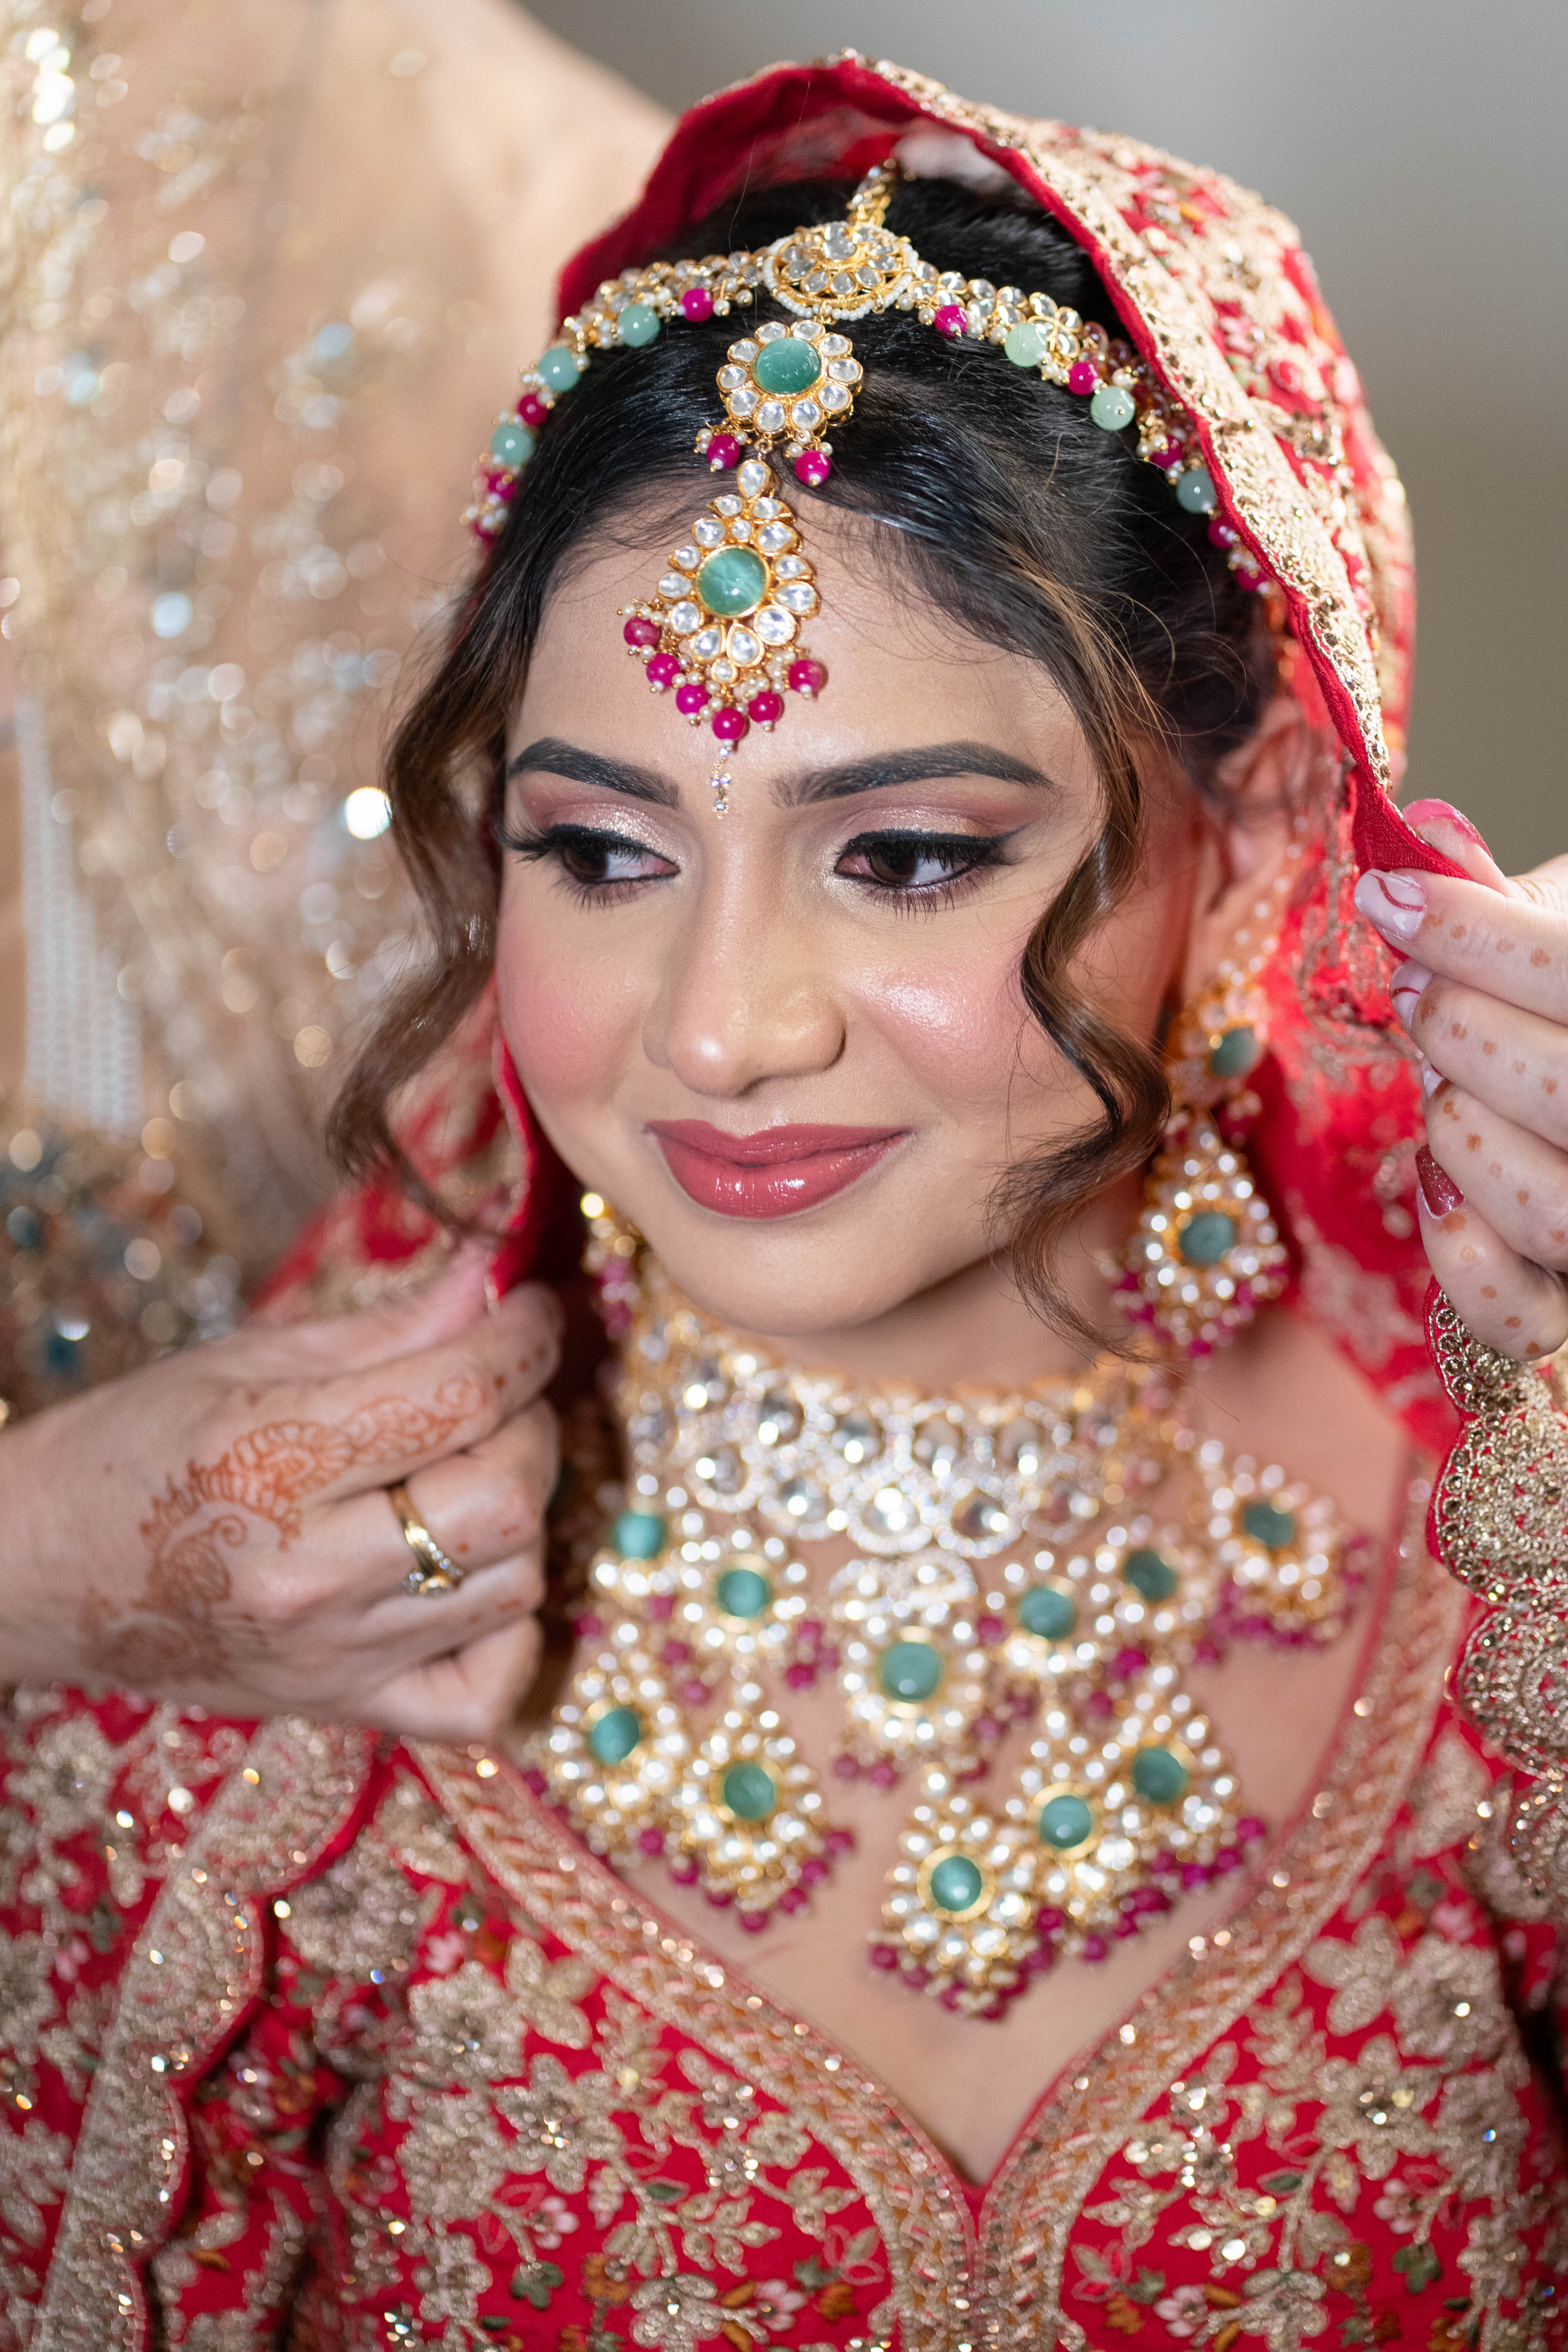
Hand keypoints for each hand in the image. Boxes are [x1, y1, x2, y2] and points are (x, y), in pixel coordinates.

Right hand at [2, 1247, 561, 1738]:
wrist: (36, 1575)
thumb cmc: (135, 1447)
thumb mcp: (249, 1358)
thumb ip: (393, 1326)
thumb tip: (497, 1274)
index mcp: (271, 1458)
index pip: (461, 1395)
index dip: (524, 1338)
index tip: (530, 1311)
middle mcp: (310, 1570)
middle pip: (507, 1498)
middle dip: (530, 1424)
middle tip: (496, 1395)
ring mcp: (335, 1653)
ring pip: (517, 1584)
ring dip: (521, 1515)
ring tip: (467, 1474)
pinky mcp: (348, 1707)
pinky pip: (489, 1694)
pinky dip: (510, 1634)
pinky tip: (468, 1580)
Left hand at [1354, 799, 1567, 1362]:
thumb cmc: (1567, 1006)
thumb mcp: (1554, 941)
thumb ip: (1499, 901)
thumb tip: (1424, 828)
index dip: (1475, 934)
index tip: (1387, 898)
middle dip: (1463, 1029)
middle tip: (1414, 994)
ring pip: (1553, 1210)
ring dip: (1462, 1134)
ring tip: (1440, 1090)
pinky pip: (1519, 1321)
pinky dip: (1460, 1254)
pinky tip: (1431, 1187)